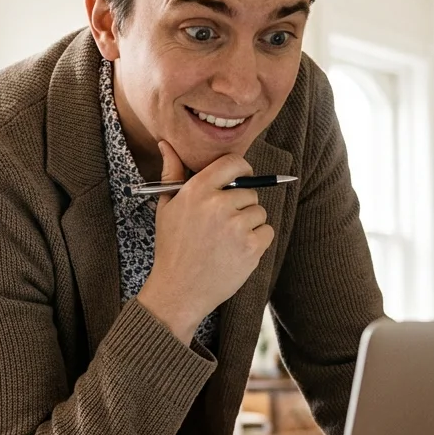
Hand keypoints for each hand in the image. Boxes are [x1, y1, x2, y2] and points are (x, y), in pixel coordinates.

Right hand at [135, 141, 274, 341]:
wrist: (179, 290)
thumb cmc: (172, 248)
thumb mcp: (166, 208)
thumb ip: (172, 173)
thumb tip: (167, 144)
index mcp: (197, 190)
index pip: (234, 163)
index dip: (241, 170)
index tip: (240, 180)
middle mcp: (218, 204)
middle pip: (250, 191)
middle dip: (241, 205)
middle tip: (222, 225)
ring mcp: (236, 226)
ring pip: (259, 212)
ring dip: (249, 224)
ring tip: (227, 241)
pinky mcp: (251, 247)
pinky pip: (267, 232)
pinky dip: (257, 241)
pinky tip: (236, 251)